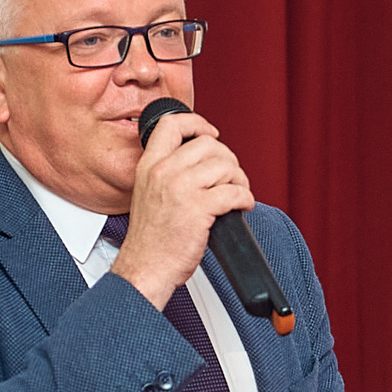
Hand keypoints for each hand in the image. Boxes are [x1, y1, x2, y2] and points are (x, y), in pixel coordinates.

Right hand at [111, 109, 252, 305]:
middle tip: (230, 177)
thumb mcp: (148, 194)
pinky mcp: (199, 209)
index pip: (171, 123)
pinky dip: (245, 198)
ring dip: (239, 179)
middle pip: (208, 144)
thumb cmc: (151, 239)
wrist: (146, 268)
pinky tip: (242, 206)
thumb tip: (201, 162)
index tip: (210, 133)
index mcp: (149, 166)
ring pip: (225, 166)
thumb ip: (167, 173)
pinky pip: (235, 191)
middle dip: (227, 159)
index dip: (197, 123)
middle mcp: (163, 172)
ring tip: (237, 193)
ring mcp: (181, 189)